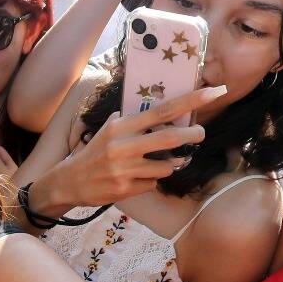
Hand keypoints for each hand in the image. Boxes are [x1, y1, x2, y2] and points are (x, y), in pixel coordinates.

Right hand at [31, 86, 213, 214]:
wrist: (69, 181)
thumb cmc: (94, 153)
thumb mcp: (108, 131)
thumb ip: (131, 121)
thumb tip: (159, 111)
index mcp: (121, 127)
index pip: (162, 110)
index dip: (191, 101)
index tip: (213, 92)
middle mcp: (123, 146)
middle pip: (169, 138)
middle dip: (191, 135)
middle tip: (200, 134)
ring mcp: (124, 169)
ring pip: (165, 167)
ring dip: (170, 165)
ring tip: (162, 163)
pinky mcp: (125, 189)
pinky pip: (152, 184)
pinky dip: (151, 181)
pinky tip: (137, 179)